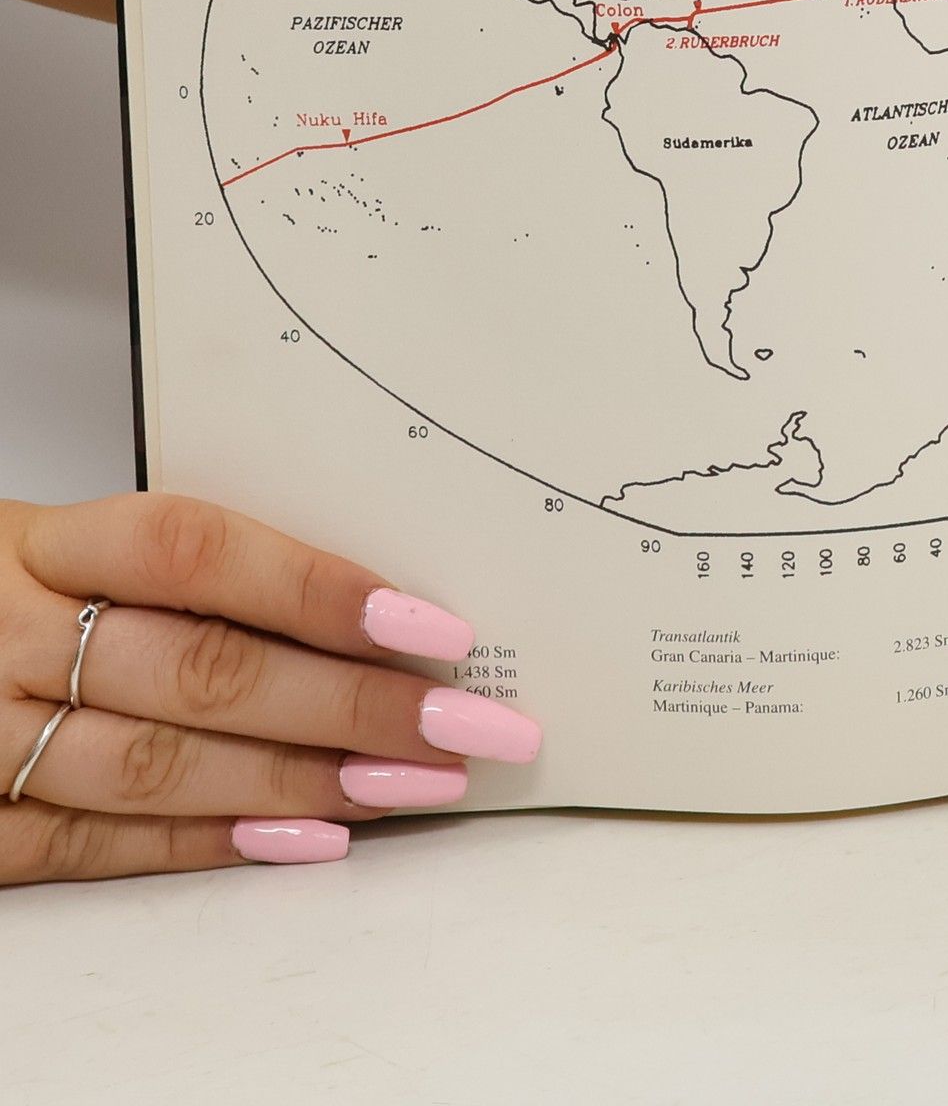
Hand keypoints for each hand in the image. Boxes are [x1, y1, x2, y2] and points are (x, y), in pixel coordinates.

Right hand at [0, 494, 538, 883]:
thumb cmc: (0, 594)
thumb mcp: (69, 549)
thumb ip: (186, 575)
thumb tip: (365, 608)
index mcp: (39, 543)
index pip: (195, 552)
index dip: (319, 590)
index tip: (429, 625)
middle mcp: (5, 635)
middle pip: (201, 670)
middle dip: (352, 704)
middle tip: (459, 724)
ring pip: (158, 766)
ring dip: (305, 780)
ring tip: (411, 784)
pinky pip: (96, 846)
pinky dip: (211, 842)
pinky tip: (307, 837)